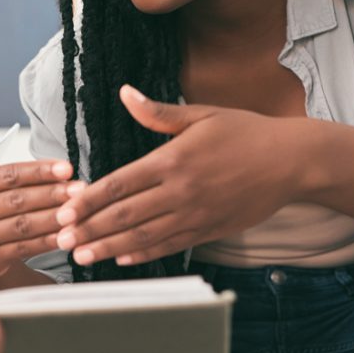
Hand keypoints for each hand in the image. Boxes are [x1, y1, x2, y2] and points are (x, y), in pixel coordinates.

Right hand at [0, 99, 82, 281]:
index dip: (39, 171)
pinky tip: (69, 234)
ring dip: (55, 217)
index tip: (67, 168)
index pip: (8, 175)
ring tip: (80, 210)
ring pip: (23, 225)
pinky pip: (25, 248)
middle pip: (17, 200)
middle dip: (52, 194)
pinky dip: (49, 241)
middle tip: (82, 189)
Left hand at [54, 85, 305, 266]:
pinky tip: (122, 259)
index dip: (90, 199)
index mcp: (173, 160)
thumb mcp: (202, 115)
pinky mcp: (209, 229)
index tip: (66, 209)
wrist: (292, 162)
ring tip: (82, 255)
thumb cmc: (245, 132)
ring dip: (110, 247)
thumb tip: (125, 93)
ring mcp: (195, 215)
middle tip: (61, 240)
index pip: (121, 183)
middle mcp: (180, 191)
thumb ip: (158, 112)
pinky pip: (170, 245)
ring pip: (144, 236)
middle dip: (91, 229)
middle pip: (126, 214)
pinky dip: (144, 254)